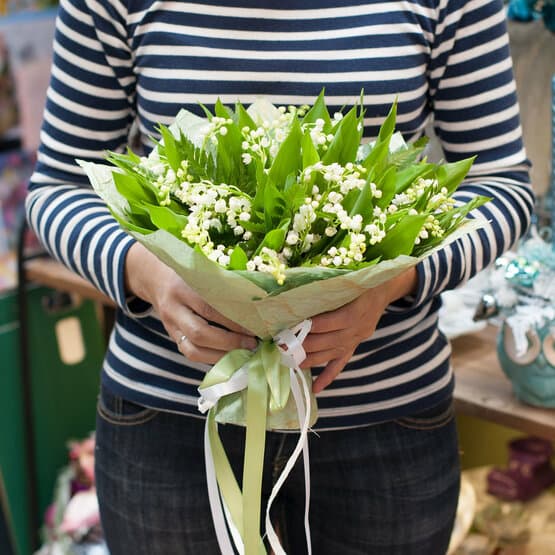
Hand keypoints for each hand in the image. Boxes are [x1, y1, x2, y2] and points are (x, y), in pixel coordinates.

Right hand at [124, 243, 256, 363]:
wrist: (155, 277)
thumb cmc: (186, 271)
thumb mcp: (200, 270)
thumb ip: (221, 284)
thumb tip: (256, 300)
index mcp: (182, 287)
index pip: (209, 308)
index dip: (233, 320)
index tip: (256, 325)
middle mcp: (173, 308)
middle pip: (200, 333)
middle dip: (230, 342)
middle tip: (252, 342)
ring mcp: (170, 325)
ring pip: (193, 350)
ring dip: (221, 355)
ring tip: (244, 353)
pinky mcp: (172, 337)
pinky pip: (191, 354)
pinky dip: (212, 358)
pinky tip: (229, 356)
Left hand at [301, 267, 417, 392]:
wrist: (385, 288)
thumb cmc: (362, 280)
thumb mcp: (349, 279)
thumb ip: (330, 288)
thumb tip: (302, 294)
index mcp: (354, 311)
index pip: (328, 323)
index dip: (309, 326)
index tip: (289, 327)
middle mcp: (356, 329)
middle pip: (327, 342)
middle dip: (303, 345)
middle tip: (283, 346)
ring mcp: (356, 339)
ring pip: (331, 354)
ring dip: (310, 359)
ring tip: (292, 362)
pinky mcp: (355, 345)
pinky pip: (341, 364)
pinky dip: (328, 376)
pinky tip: (316, 388)